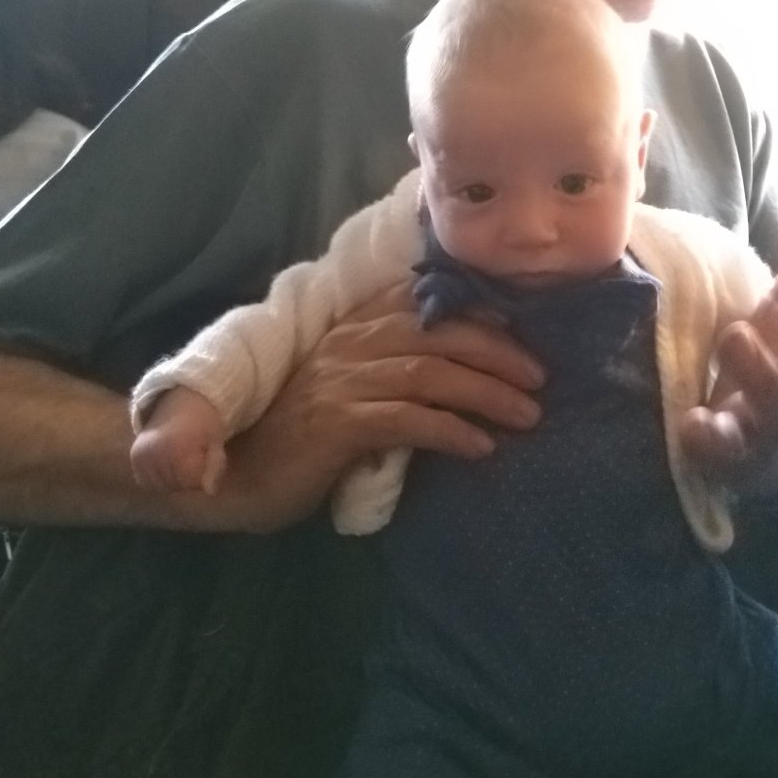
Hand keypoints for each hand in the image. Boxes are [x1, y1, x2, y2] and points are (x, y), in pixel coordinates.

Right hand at [130, 387, 226, 493]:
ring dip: (173, 482)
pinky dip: (156, 480)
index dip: (203, 477)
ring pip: (161, 488)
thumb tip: (210, 493)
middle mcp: (157, 454)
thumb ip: (215, 466)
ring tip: (179, 462)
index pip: (192, 483)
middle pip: (177, 486)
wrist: (178, 401)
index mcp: (179, 448)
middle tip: (192, 459)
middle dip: (188, 479)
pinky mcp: (134, 457)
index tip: (206, 461)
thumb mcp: (215, 440)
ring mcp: (142, 456)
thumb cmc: (202, 422)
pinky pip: (145, 482)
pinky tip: (166, 466)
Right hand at [198, 281, 543, 532]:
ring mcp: (341, 381)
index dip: (480, 312)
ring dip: (487, 392)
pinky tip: (481, 447)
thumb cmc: (302, 435)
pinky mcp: (336, 423)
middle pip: (441, 332)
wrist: (236, 475)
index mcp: (355, 327)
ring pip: (431, 371)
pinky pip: (406, 418)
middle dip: (499, 352)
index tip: (526, 332)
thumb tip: (470, 369)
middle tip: (541, 379)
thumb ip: (396, 367)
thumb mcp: (353, 388)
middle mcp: (350, 343)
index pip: (427, 302)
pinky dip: (451, 430)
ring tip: (528, 415)